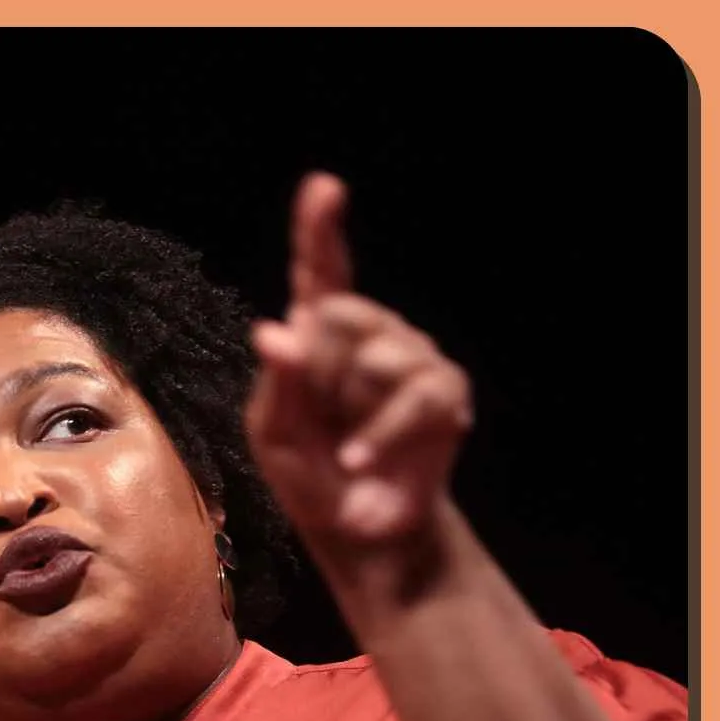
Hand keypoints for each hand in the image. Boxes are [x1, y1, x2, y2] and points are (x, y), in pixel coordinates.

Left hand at [244, 173, 473, 567]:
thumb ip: (277, 383)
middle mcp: (369, 335)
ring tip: (345, 454)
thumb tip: (275, 328)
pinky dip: (384, 435)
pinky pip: (418, 395)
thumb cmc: (309, 478)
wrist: (359, 533)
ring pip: (382, 354)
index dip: (320, 230)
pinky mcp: (445, 392)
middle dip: (324, 371)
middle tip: (321, 420)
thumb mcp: (274, 436)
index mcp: (317, 338)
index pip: (320, 274)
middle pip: (343, 313)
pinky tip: (361, 461)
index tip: (325, 187)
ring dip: (356, 414)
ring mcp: (412, 358)